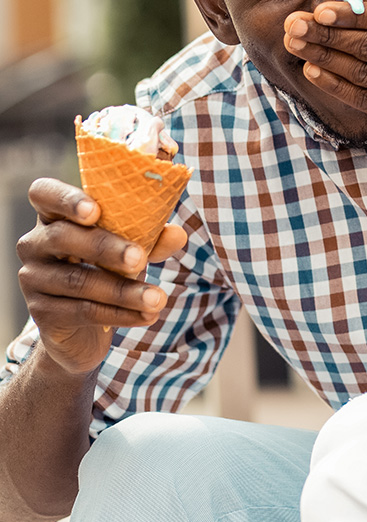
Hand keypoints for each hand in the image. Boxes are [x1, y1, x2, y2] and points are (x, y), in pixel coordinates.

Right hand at [16, 179, 183, 374]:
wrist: (83, 328)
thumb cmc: (107, 269)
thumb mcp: (129, 248)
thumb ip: (151, 238)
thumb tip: (178, 235)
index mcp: (55, 216)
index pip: (44, 194)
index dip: (66, 199)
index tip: (95, 211)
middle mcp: (35, 243)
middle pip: (63, 237)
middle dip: (105, 248)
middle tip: (140, 259)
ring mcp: (33, 278)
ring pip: (78, 281)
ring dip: (123, 291)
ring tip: (158, 299)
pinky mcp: (40, 312)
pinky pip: (83, 311)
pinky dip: (120, 314)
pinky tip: (147, 316)